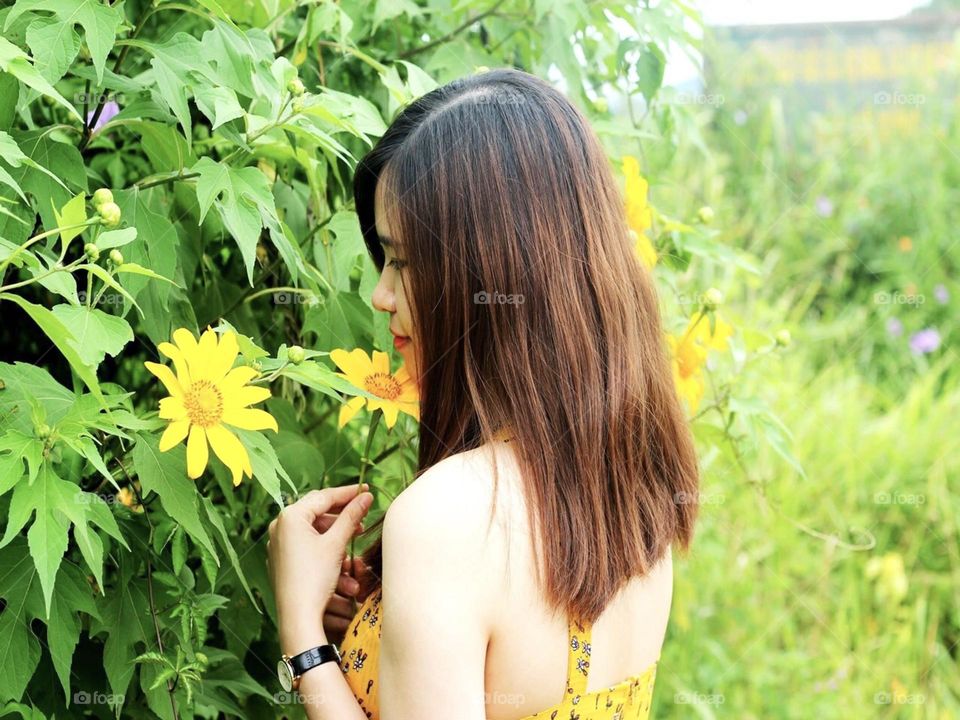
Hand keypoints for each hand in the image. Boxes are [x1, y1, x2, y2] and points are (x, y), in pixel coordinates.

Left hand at [266, 484, 372, 654]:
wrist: (298, 615)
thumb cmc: (315, 577)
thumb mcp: (336, 543)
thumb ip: (351, 516)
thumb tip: (365, 497)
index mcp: (290, 516)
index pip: (324, 496)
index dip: (348, 493)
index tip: (366, 490)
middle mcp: (280, 526)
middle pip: (317, 512)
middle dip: (342, 516)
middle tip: (362, 517)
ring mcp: (278, 543)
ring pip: (312, 530)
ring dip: (335, 535)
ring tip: (354, 540)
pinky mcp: (281, 559)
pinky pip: (304, 545)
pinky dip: (323, 547)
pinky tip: (339, 555)